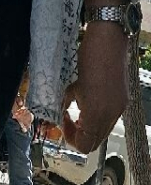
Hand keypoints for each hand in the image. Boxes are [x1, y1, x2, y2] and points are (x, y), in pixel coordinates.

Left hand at [61, 22, 129, 153]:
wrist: (109, 40)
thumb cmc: (88, 58)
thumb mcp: (72, 84)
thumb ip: (67, 102)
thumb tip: (62, 112)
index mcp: (97, 112)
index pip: (85, 144)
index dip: (70, 137)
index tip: (62, 122)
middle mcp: (111, 114)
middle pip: (94, 142)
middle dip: (79, 135)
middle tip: (68, 120)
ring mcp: (119, 108)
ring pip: (102, 132)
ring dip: (88, 127)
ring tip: (77, 112)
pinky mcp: (122, 100)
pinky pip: (109, 119)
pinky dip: (97, 117)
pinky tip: (88, 102)